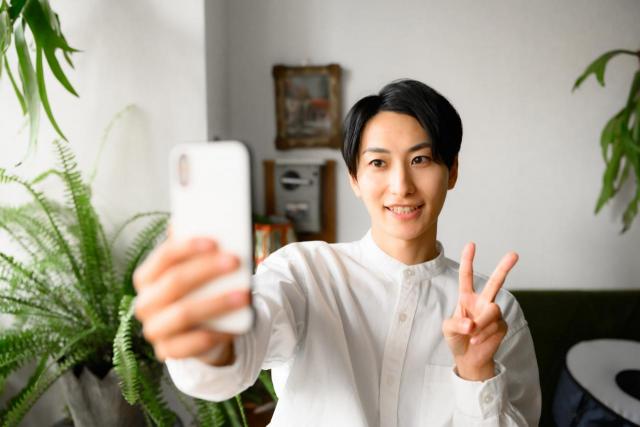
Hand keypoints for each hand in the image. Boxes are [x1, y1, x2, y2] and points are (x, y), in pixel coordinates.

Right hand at [133, 234, 250, 363]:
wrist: (200, 331)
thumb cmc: (199, 292)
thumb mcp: (196, 269)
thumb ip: (197, 249)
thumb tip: (193, 220)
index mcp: (147, 277)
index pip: (164, 257)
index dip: (188, 247)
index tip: (215, 241)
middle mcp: (145, 303)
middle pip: (175, 282)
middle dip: (207, 270)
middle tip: (235, 261)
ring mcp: (154, 329)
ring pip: (183, 313)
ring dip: (216, 303)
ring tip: (244, 295)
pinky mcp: (167, 351)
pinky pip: (191, 344)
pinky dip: (215, 334)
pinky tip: (235, 326)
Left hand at [442, 243, 517, 380]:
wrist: (468, 358)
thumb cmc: (457, 338)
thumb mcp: (448, 329)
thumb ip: (457, 324)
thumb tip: (472, 324)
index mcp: (467, 297)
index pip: (466, 276)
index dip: (468, 260)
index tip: (471, 244)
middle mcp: (482, 302)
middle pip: (495, 282)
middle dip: (504, 267)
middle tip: (514, 254)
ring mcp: (493, 313)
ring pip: (492, 311)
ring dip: (480, 324)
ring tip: (471, 334)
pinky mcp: (502, 326)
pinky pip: (494, 327)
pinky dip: (483, 335)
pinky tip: (477, 341)